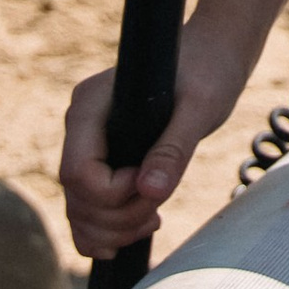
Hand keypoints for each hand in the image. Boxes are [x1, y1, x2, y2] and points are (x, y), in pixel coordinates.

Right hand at [60, 25, 247, 258]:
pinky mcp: (104, 158)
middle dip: (117, 219)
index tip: (153, 184)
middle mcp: (81, 126)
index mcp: (91, 104)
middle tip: (159, 212)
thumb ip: (174, 148)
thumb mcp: (200, 107)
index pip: (78, 171)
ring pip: (79, 209)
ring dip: (112, 230)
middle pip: (76, 198)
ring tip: (154, 220)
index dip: (113, 193)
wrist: (211, 57)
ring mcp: (89, 144)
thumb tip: (149, 191)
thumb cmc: (207, 70)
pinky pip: (88, 208)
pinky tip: (135, 231)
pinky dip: (105, 230)